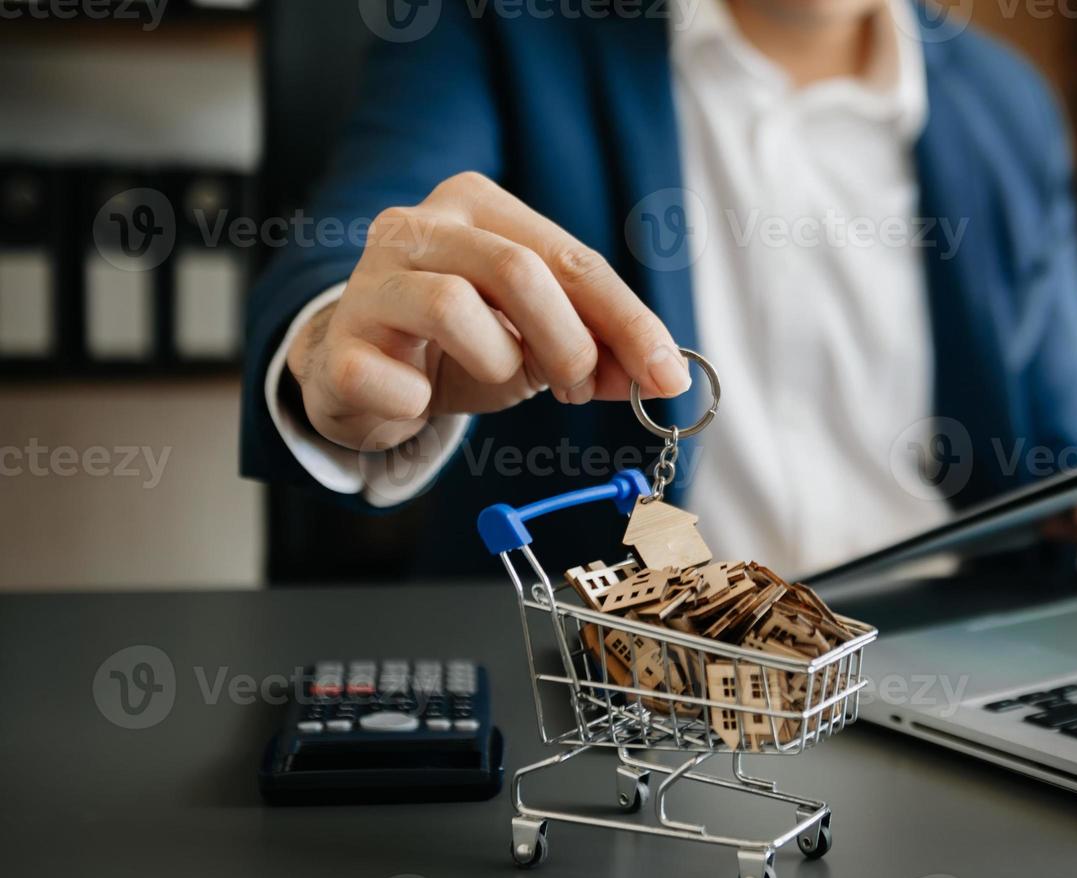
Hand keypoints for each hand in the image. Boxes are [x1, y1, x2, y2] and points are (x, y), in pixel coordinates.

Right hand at [287, 171, 690, 451]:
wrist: (357, 373)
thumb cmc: (459, 345)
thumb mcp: (538, 340)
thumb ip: (600, 352)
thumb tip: (664, 377)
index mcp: (479, 205)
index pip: (574, 259)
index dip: (629, 322)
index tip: (669, 376)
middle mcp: (418, 224)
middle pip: (518, 270)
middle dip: (568, 342)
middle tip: (576, 388)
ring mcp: (370, 278)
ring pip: (453, 308)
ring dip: (496, 362)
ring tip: (494, 377)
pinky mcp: (337, 341)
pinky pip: (391, 377)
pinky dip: (420, 401)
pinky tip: (419, 396)